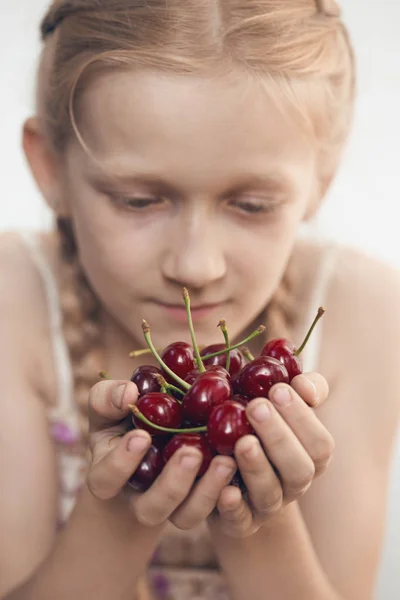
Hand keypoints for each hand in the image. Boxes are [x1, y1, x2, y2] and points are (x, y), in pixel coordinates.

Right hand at [87, 379, 236, 528]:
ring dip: (207, 491)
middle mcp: (140, 499)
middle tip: (191, 453)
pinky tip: (241, 466)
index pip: (107, 478)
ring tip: (226, 461)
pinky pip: (216, 510)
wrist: (148, 444)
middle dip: (173, 483)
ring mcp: (173, 507)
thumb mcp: (108, 408)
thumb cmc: (122, 421)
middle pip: (152, 507)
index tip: (141, 436)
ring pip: (186, 515)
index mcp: (108, 476)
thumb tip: (128, 392)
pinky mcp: (201, 502)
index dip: (122, 462)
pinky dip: (229, 492)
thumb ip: (108, 398)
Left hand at [209, 373, 332, 537]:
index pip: (319, 444)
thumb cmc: (260, 427)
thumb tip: (302, 383)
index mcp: (309, 457)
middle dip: (279, 437)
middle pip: (299, 470)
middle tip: (256, 407)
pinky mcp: (239, 522)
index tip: (277, 389)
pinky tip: (226, 490)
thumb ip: (301, 389)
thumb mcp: (282, 404)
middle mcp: (293, 484)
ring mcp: (266, 506)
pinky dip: (233, 507)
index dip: (302, 418)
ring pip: (270, 495)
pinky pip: (239, 521)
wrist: (229, 474)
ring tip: (242, 442)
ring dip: (257, 468)